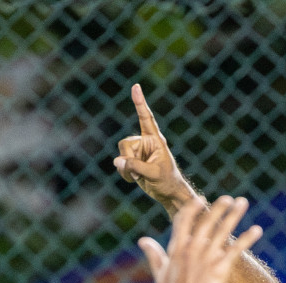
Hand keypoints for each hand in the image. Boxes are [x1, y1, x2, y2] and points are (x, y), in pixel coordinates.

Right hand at [115, 84, 195, 213]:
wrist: (168, 192)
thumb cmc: (166, 181)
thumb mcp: (153, 174)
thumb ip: (134, 167)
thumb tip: (116, 161)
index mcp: (155, 140)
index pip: (146, 118)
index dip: (140, 103)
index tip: (136, 87)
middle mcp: (145, 142)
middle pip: (125, 144)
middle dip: (128, 159)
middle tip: (139, 172)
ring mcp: (138, 151)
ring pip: (121, 154)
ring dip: (126, 169)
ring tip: (139, 177)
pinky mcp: (133, 160)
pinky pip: (120, 164)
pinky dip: (124, 173)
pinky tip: (135, 179)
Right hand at [138, 195, 262, 282]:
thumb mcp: (159, 274)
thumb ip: (154, 254)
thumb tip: (143, 240)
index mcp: (177, 249)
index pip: (184, 220)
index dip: (193, 208)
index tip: (201, 199)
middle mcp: (192, 249)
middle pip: (206, 221)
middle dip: (218, 207)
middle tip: (228, 199)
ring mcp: (206, 258)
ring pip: (223, 230)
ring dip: (234, 214)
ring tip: (243, 203)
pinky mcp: (220, 269)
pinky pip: (236, 249)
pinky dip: (248, 238)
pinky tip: (257, 230)